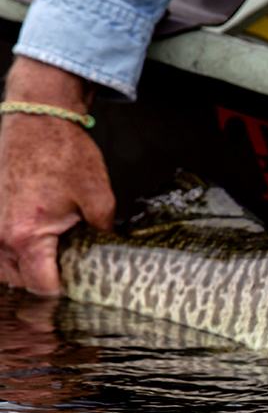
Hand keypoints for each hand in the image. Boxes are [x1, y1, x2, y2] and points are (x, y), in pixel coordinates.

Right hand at [0, 57, 113, 294]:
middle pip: (23, 283)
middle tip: (77, 275)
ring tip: (60, 261)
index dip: (66, 292)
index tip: (85, 290)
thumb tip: (112, 256)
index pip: (42, 287)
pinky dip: (19, 256)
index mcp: (26, 235)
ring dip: (31, 271)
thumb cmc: (64, 153)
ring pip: (8, 270)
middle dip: (49, 283)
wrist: (38, 119)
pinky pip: (1, 251)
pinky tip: (44, 248)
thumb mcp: (100, 199)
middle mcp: (1, 235)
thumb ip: (104, 235)